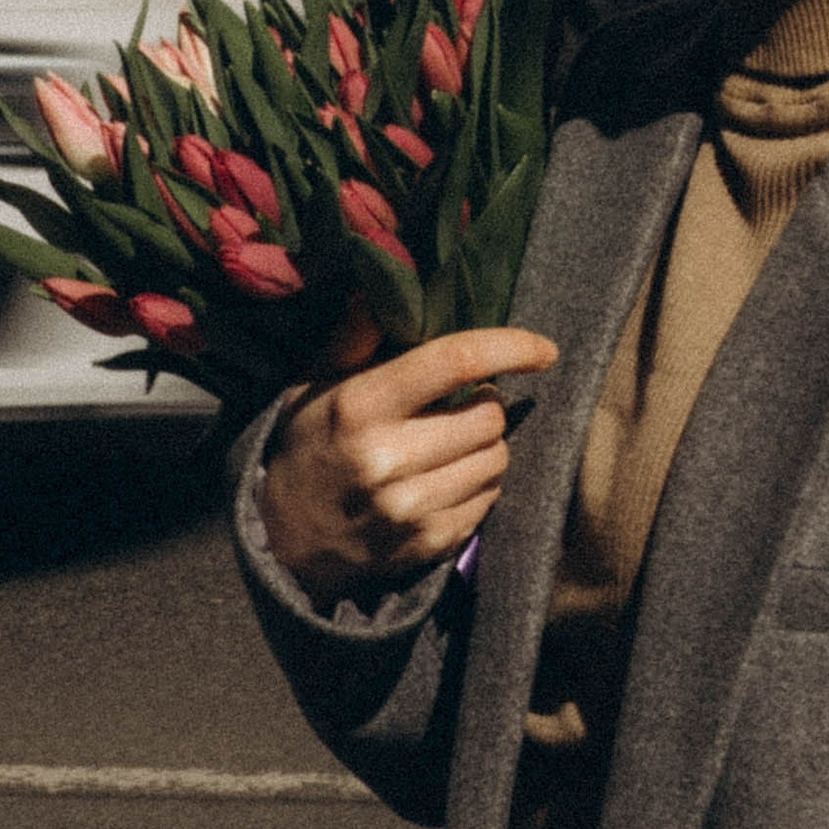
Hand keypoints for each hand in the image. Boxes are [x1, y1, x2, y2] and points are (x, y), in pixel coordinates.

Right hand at [257, 324, 558, 604]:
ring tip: (449, 444)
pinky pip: (490, 498)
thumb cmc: (310, 445)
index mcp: (360, 406)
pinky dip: (478, 483)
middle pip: (489, 416)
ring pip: (497, 459)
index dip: (509, 348)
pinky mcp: (429, 542)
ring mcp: (410, 507)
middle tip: (457, 406)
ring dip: (485, 445)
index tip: (543, 349)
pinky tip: (444, 479)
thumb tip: (375, 286)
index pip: (455, 362)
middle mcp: (387, 458)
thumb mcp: (315, 385)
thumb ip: (354, 338)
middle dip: (485, 404)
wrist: (285, 540)